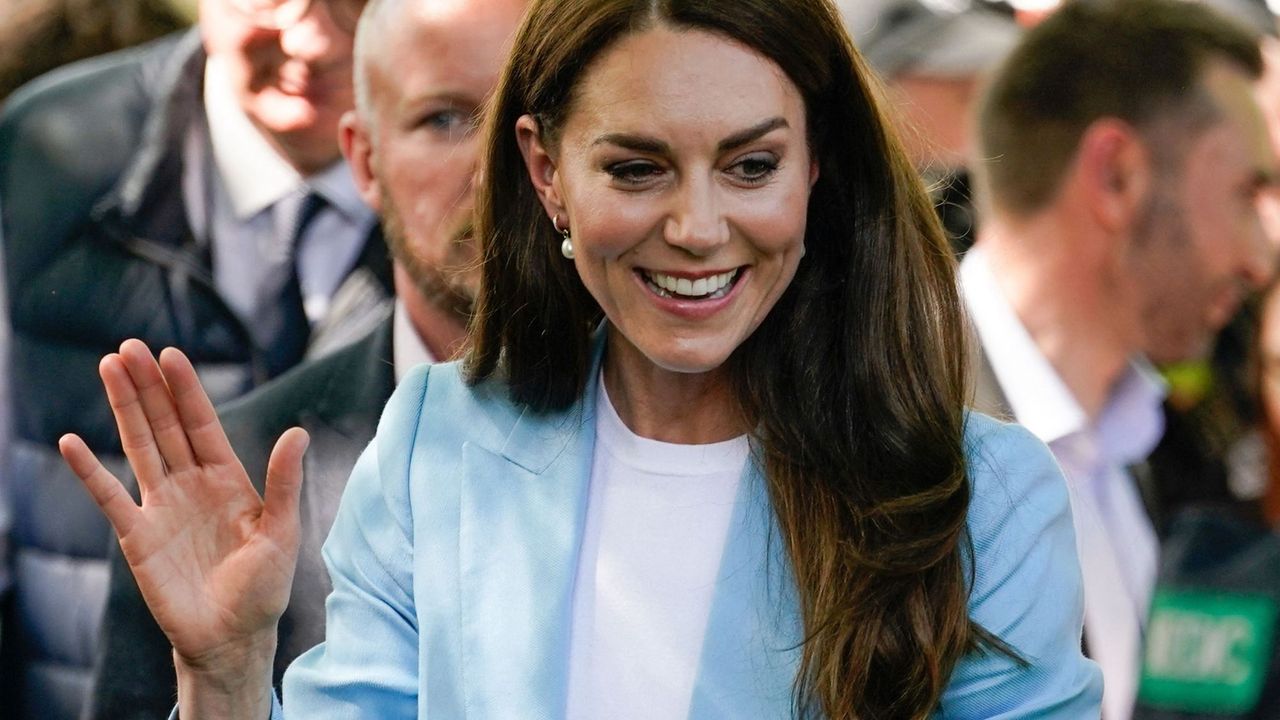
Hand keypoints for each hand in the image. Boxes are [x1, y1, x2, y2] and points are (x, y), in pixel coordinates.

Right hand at [59, 340, 307, 683]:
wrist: (232, 637)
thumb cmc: (263, 588)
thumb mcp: (281, 533)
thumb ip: (284, 482)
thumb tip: (297, 432)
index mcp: (228, 479)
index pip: (202, 423)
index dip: (186, 390)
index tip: (169, 354)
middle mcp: (191, 485)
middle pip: (165, 425)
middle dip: (148, 387)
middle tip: (128, 347)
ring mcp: (161, 507)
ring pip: (139, 446)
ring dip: (123, 409)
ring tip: (107, 368)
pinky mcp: (137, 536)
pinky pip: (109, 497)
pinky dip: (90, 471)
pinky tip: (71, 442)